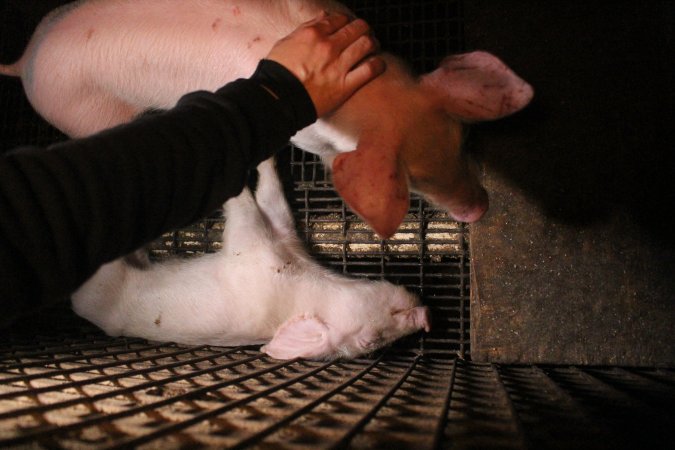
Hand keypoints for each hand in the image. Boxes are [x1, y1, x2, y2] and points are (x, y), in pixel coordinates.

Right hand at [266, 11, 385, 116]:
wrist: (278, 99)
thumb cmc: (278, 72)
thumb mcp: (287, 43)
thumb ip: (307, 28)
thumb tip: (323, 17)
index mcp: (313, 34)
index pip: (339, 19)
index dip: (346, 21)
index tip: (348, 26)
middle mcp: (328, 46)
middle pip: (357, 28)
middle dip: (363, 29)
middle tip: (364, 35)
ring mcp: (339, 65)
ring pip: (367, 44)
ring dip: (373, 43)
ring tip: (374, 47)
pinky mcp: (346, 85)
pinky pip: (370, 69)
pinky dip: (378, 64)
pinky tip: (378, 64)